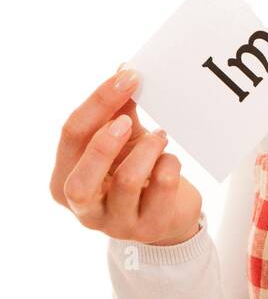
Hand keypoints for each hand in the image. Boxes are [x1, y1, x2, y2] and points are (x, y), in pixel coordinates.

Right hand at [49, 66, 202, 245]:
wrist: (170, 211)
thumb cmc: (138, 170)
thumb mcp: (124, 139)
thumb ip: (119, 110)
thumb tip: (125, 70)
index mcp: (65, 178)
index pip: (70, 137)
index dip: (98, 103)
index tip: (128, 77)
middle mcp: (83, 208)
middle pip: (81, 179)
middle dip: (105, 144)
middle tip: (128, 120)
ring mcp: (116, 223)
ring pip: (128, 182)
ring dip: (149, 149)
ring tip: (161, 136)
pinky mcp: (150, 228)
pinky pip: (162, 188)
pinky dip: (170, 164)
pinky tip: (171, 160)